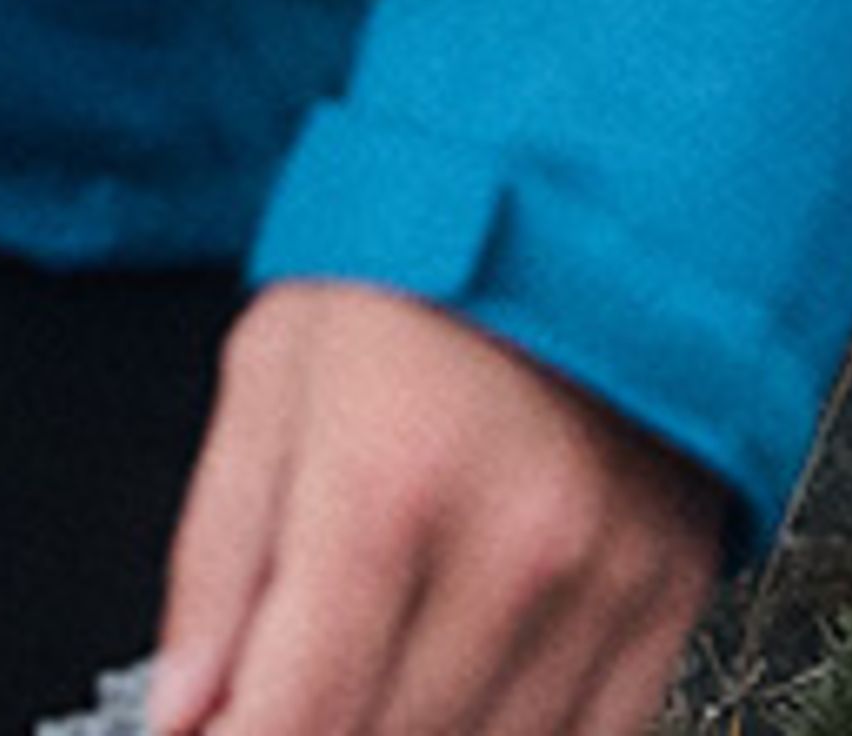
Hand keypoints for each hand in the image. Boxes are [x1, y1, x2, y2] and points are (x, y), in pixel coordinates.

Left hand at [149, 280, 726, 735]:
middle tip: (288, 692)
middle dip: (315, 733)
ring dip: (413, 734)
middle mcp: (514, 544)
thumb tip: (178, 711)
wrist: (605, 171)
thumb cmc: (433, 252)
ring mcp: (606, 576)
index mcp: (392, 482)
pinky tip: (469, 692)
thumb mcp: (277, 367)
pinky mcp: (672, 586)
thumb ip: (216, 558)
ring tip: (380, 671)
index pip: (290, 726)